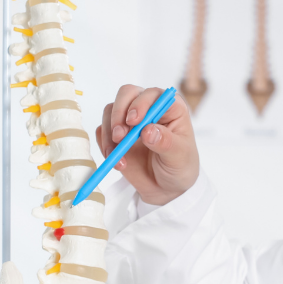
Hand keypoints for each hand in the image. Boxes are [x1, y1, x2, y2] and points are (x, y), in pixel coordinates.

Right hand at [97, 85, 198, 205]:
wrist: (166, 189)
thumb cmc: (180, 166)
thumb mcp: (179, 156)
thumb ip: (165, 142)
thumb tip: (148, 130)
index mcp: (169, 108)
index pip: (153, 94)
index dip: (141, 103)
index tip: (134, 122)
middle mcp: (148, 108)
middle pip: (127, 94)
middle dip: (119, 113)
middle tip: (119, 136)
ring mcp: (130, 120)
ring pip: (110, 111)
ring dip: (110, 132)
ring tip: (117, 154)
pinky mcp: (116, 135)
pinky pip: (103, 132)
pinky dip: (105, 146)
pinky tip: (119, 163)